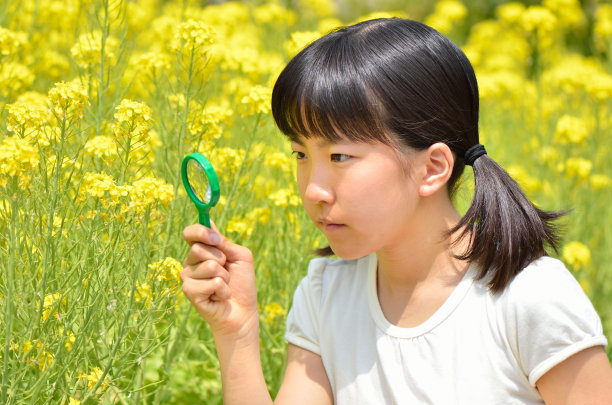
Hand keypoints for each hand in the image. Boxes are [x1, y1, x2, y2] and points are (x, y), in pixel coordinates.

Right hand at [181, 221, 257, 338]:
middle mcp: (191, 263)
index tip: (215, 238)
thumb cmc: (242, 284)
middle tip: (226, 270)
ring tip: (224, 285)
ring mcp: (188, 277)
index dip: (200, 231)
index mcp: (202, 251)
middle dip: (220, 258)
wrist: (243, 312)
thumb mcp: (240, 257)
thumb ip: (224, 242)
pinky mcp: (190, 292)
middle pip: (198, 248)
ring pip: (208, 266)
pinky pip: (211, 282)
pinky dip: (223, 289)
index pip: (190, 233)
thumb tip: (210, 223)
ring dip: (224, 276)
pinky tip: (220, 297)